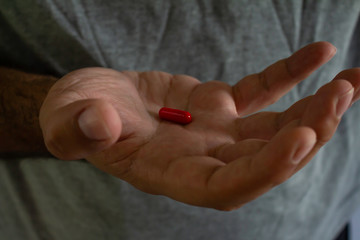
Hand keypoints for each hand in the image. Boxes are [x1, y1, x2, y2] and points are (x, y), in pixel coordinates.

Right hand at [39, 42, 359, 209]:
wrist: (92, 101)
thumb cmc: (75, 115)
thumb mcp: (68, 120)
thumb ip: (78, 129)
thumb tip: (96, 122)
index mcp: (169, 173)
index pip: (226, 186)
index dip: (265, 170)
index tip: (301, 137)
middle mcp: (202, 159)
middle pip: (265, 160)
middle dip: (307, 134)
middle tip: (340, 96)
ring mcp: (216, 133)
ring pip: (274, 129)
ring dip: (315, 109)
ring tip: (351, 81)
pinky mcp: (220, 105)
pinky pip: (261, 91)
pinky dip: (290, 75)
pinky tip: (319, 55)